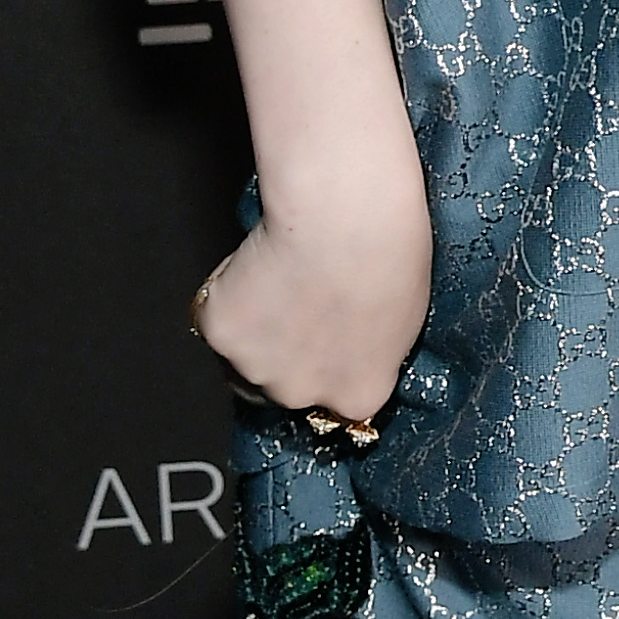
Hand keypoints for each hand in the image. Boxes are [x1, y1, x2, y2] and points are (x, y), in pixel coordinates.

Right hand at [191, 112, 433, 431]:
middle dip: (286, 351)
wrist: (342, 217)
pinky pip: (214, 318)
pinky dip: (225, 294)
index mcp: (358, 395)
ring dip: (255, 325)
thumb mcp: (403, 319)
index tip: (325, 340)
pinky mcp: (221, 333)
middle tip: (300, 302)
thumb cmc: (388, 252)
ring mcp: (255, 368)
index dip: (327, 364)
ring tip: (279, 278)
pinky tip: (253, 265)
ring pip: (245, 354)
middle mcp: (302, 394)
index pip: (334, 401)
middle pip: (282, 384)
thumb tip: (356, 347)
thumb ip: (372, 352)